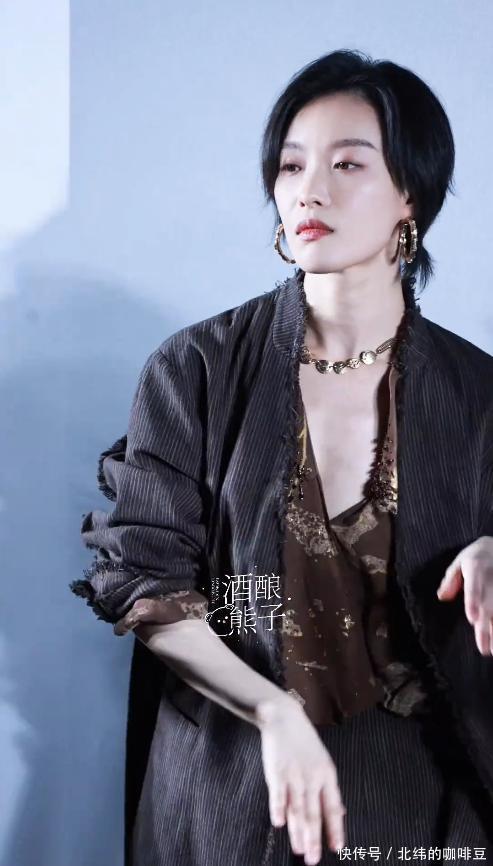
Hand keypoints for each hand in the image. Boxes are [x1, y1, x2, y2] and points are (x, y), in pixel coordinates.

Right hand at [256, 697, 345, 864]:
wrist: (285, 718)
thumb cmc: (304, 743)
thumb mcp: (323, 763)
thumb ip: (328, 790)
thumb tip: (341, 813)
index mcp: (327, 775)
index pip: (333, 807)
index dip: (335, 828)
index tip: (337, 849)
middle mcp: (312, 777)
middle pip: (314, 813)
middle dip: (314, 838)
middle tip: (313, 860)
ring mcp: (294, 775)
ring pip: (297, 808)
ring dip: (298, 831)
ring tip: (300, 850)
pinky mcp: (276, 771)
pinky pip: (278, 793)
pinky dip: (278, 808)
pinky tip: (279, 823)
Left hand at [437, 535, 492, 654]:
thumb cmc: (477, 555)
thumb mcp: (460, 561)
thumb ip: (451, 579)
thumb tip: (442, 597)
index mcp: (476, 568)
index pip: (474, 587)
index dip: (474, 602)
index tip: (472, 619)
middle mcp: (492, 578)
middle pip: (490, 606)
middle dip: (487, 628)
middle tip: (483, 649)